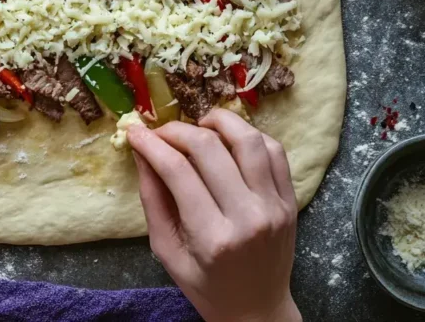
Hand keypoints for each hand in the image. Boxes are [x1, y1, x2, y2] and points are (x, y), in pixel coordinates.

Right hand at [128, 109, 299, 321]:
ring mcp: (275, 206)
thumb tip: (142, 152)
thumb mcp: (167, 251)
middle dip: (177, 131)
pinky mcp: (290, 200)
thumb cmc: (206, 285)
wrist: (257, 309)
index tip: (135, 133)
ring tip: (198, 127)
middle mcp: (248, 217)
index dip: (152, 144)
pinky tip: (229, 141)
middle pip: (209, 149)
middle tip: (161, 133)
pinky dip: (249, 136)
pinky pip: (274, 151)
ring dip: (218, 122)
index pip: (177, 171)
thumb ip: (153, 200)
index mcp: (213, 237)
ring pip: (248, 140)